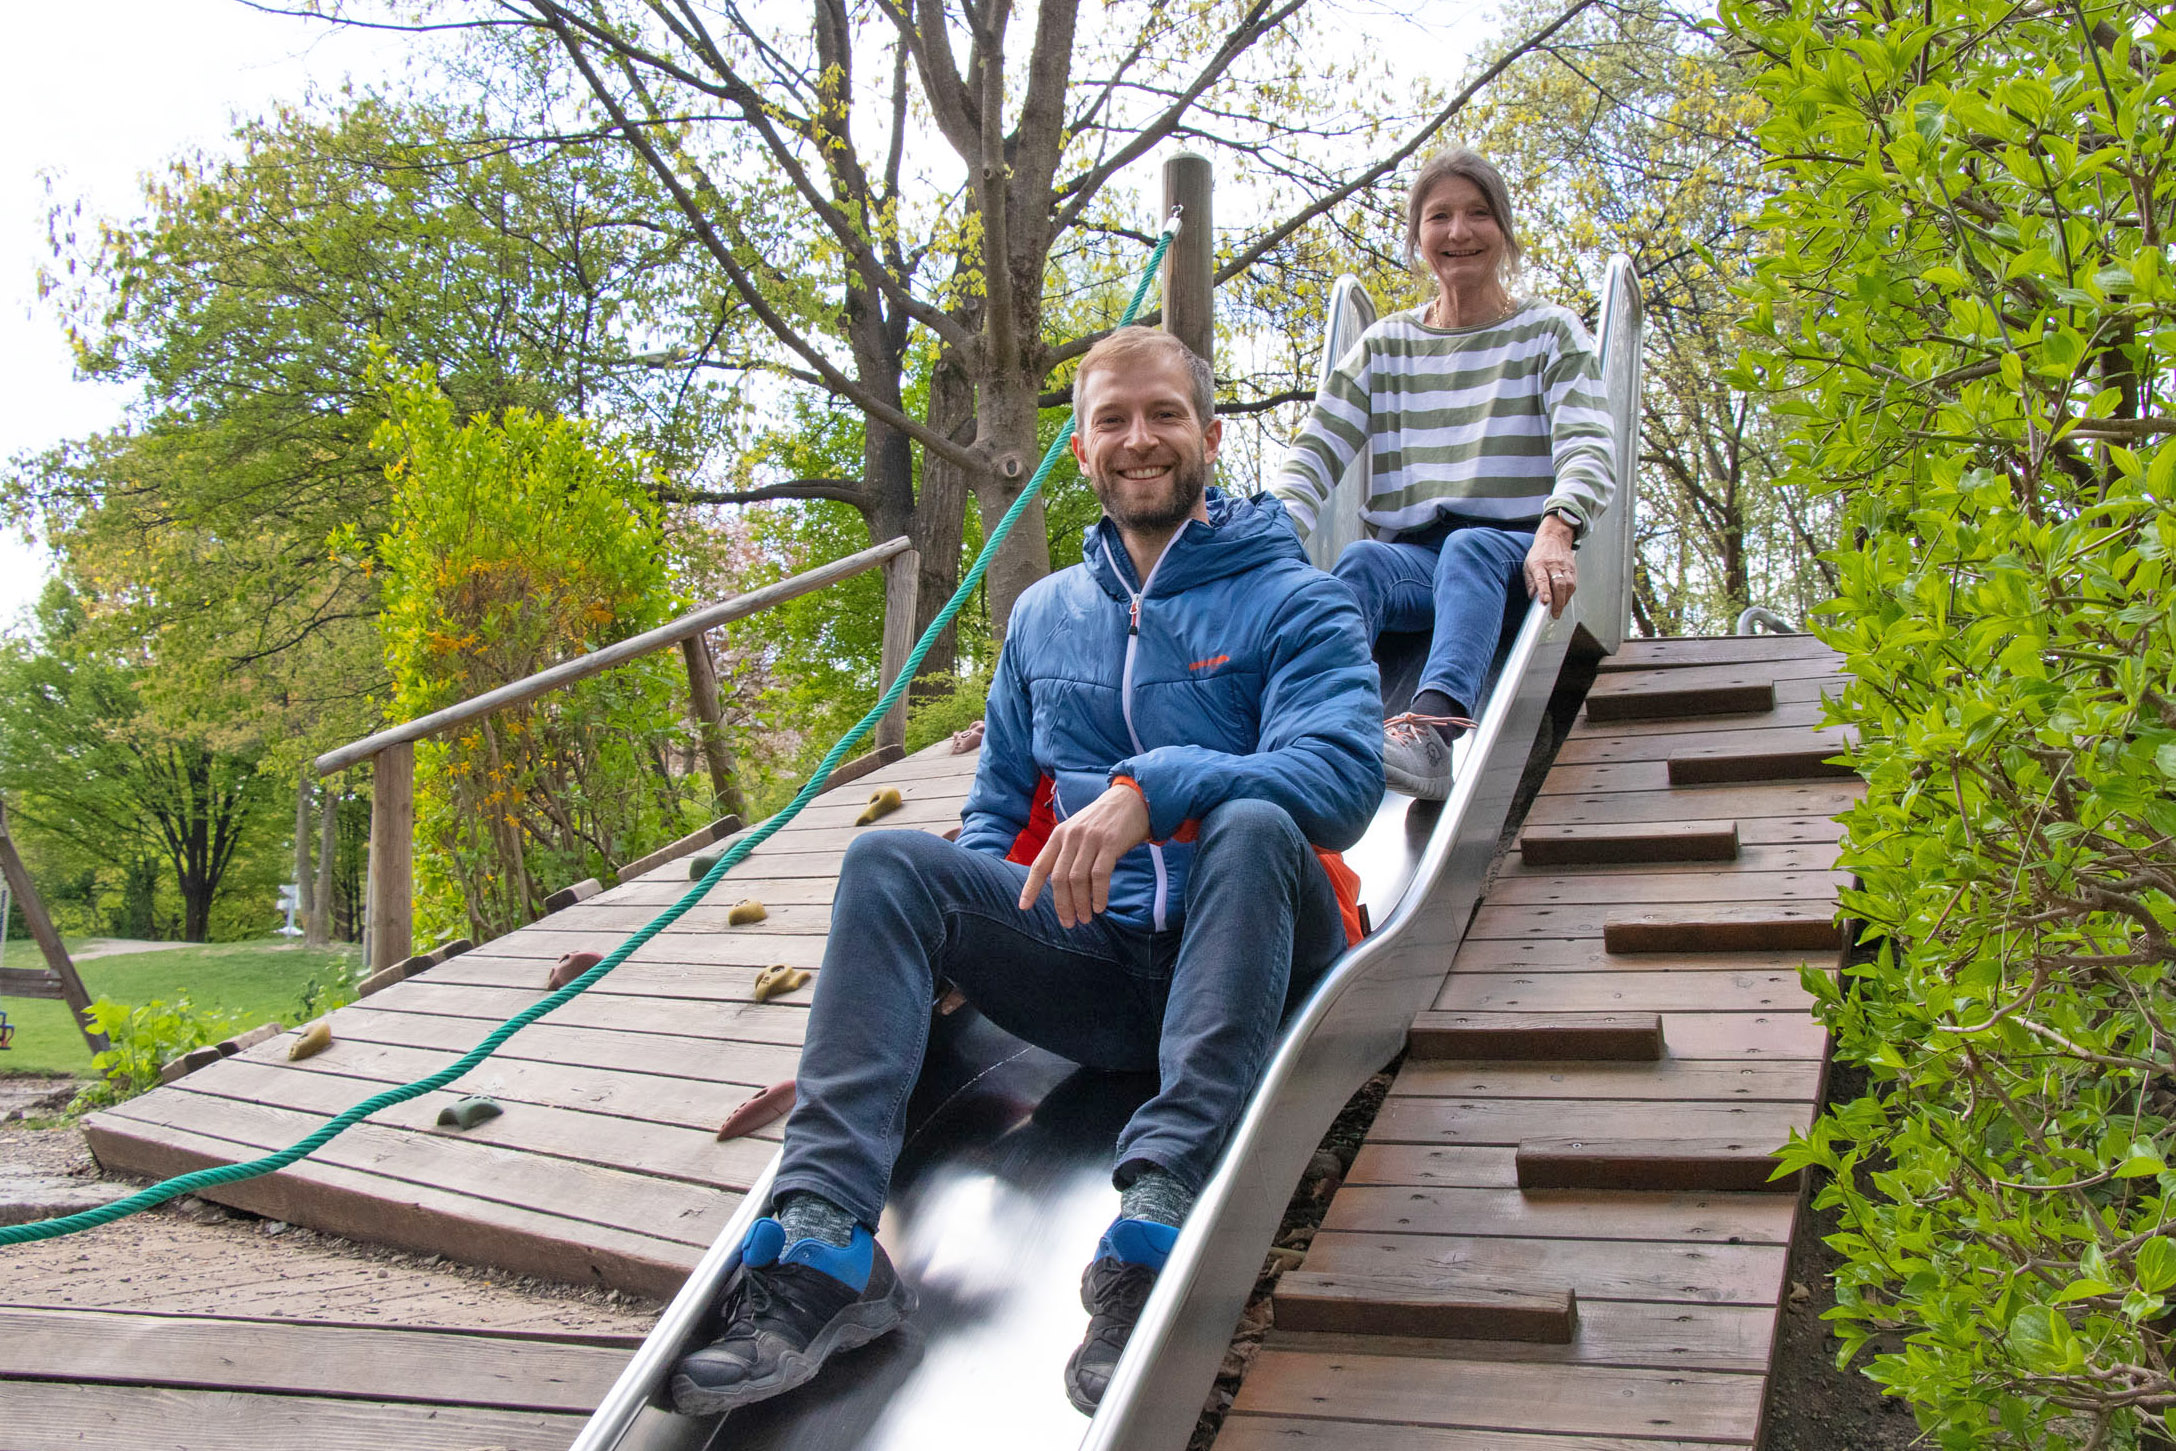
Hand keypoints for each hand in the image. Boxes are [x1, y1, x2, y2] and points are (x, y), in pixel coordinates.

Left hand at [1018, 782, 1151, 927]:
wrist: (1132, 798)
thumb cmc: (1104, 821)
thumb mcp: (1079, 830)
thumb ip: (1067, 852)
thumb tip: (1060, 885)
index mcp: (1059, 834)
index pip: (1040, 865)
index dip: (1030, 888)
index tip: (1024, 907)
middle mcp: (1071, 836)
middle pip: (1059, 878)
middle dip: (1062, 904)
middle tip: (1069, 922)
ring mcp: (1090, 839)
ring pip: (1078, 879)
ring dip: (1080, 903)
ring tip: (1085, 918)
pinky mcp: (1110, 842)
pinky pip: (1100, 874)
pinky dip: (1098, 894)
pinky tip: (1099, 907)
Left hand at [1524, 516, 1578, 618]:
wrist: (1554, 537)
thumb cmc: (1539, 553)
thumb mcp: (1528, 565)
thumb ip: (1530, 582)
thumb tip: (1533, 597)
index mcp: (1539, 564)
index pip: (1542, 579)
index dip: (1544, 591)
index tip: (1545, 602)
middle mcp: (1553, 565)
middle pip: (1558, 584)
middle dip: (1557, 602)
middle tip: (1554, 614)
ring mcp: (1564, 566)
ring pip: (1568, 585)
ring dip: (1564, 600)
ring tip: (1559, 609)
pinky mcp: (1572, 568)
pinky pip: (1573, 584)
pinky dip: (1569, 594)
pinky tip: (1564, 600)